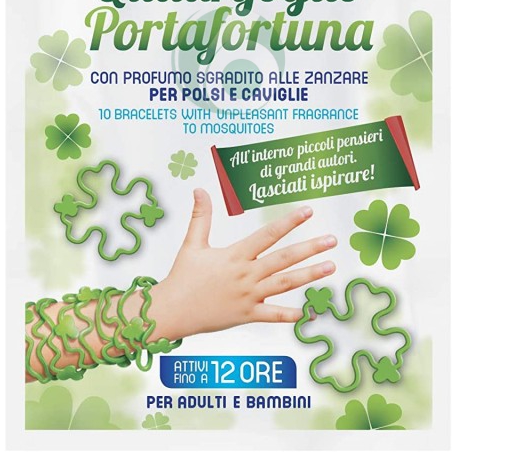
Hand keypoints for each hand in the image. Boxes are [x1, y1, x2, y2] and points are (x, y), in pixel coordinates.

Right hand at [149, 188, 335, 340]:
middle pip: (284, 259)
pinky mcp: (247, 315)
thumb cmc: (182, 276)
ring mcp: (249, 296)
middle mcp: (246, 274)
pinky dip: (291, 314)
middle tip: (332, 240)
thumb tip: (200, 189)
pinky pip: (273, 315)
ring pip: (285, 284)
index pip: (268, 234)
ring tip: (331, 267)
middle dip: (310, 248)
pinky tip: (309, 311)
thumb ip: (201, 216)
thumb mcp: (192, 243)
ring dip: (309, 275)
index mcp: (235, 255)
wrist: (173, 310)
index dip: (289, 222)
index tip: (308, 212)